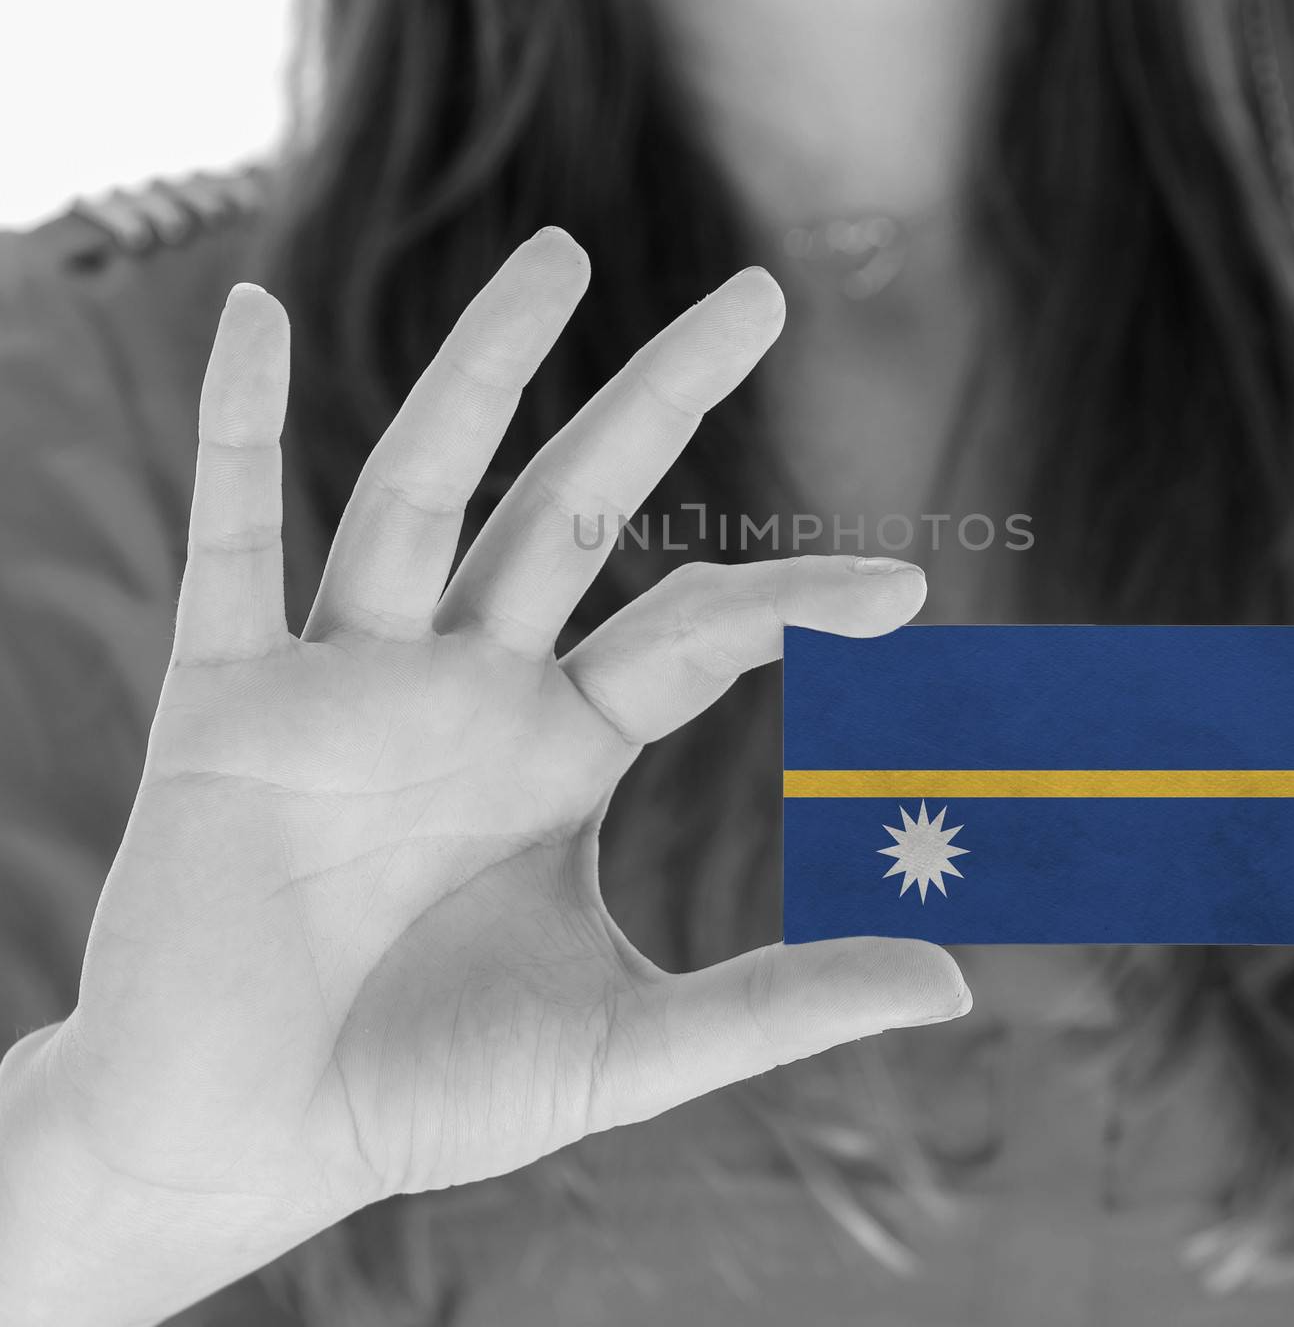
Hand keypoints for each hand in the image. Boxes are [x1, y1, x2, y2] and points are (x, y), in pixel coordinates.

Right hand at [3, 231, 966, 1322]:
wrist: (241, 1145)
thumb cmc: (423, 1093)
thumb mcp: (625, 1047)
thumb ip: (782, 1005)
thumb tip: (959, 984)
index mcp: (560, 748)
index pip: (697, 632)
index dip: (797, 603)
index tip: (908, 593)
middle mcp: (466, 687)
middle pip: (575, 506)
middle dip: (663, 398)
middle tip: (763, 292)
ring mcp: (348, 680)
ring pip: (422, 488)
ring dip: (486, 370)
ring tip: (563, 255)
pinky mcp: (226, 701)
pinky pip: (226, 540)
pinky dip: (235, 429)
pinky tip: (252, 316)